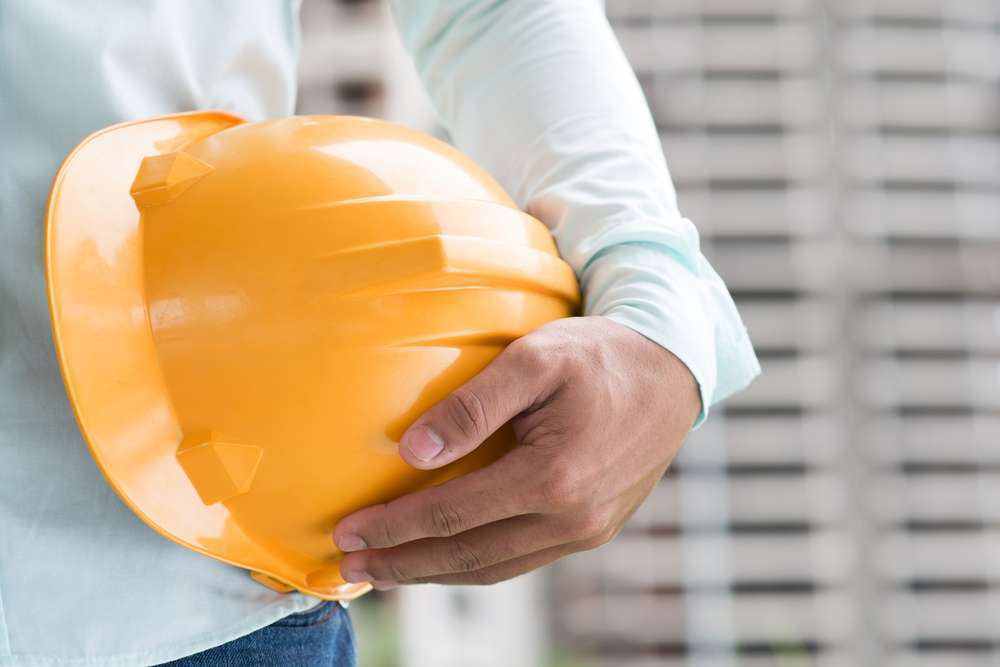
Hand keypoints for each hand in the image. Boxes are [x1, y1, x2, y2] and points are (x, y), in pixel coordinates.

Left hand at [333, 316, 700, 588]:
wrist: (672, 370)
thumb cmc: (600, 355)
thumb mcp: (533, 360)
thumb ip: (471, 407)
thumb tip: (412, 453)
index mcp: (553, 477)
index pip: (450, 514)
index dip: (392, 526)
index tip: (346, 532)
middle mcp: (572, 518)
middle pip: (468, 556)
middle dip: (402, 564)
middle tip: (351, 567)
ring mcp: (587, 530)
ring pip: (495, 567)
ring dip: (435, 572)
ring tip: (388, 569)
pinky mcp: (594, 529)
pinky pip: (522, 559)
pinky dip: (476, 562)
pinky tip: (447, 553)